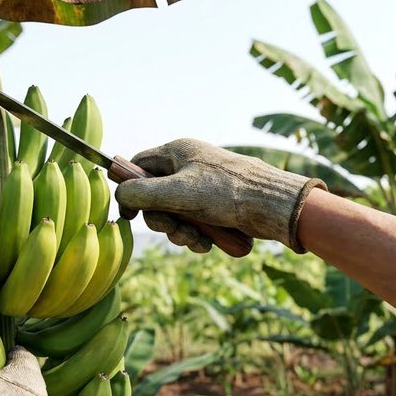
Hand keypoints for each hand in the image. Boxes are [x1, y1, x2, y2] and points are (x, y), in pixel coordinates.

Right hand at [114, 138, 324, 252]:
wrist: (275, 207)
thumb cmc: (228, 193)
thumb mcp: (178, 193)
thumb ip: (142, 194)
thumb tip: (120, 197)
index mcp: (177, 152)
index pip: (138, 166)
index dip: (129, 190)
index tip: (130, 215)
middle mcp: (187, 167)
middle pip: (154, 196)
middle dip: (163, 220)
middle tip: (177, 230)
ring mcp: (201, 187)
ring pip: (174, 213)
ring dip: (181, 232)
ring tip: (198, 240)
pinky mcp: (215, 206)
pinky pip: (193, 222)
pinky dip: (197, 235)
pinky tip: (209, 243)